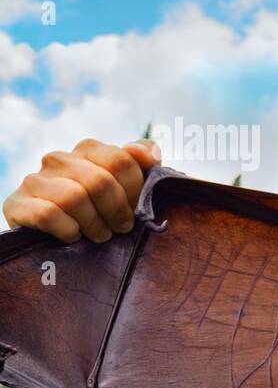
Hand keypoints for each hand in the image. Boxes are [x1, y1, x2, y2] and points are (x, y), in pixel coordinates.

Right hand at [2, 138, 162, 242]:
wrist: (55, 238)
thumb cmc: (99, 212)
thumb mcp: (125, 188)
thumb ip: (140, 165)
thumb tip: (150, 154)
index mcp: (88, 150)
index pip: (121, 160)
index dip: (134, 191)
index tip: (136, 210)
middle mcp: (59, 159)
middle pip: (100, 182)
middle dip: (117, 211)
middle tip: (120, 228)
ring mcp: (35, 179)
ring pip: (74, 198)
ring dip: (94, 224)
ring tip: (99, 235)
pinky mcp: (17, 204)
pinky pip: (48, 214)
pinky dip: (68, 231)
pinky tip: (73, 236)